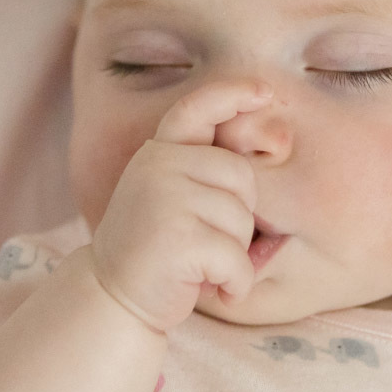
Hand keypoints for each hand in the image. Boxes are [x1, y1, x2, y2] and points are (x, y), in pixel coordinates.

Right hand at [88, 80, 271, 333]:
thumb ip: (207, 170)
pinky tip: (213, 289)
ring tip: (201, 265)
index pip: (197, 108)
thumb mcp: (175, 196)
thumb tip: (278, 140)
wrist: (112, 299)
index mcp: (160, 152)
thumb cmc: (159, 249)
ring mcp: (166, 198)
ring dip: (234, 255)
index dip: (233, 94)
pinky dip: (235, 284)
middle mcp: (159, 165)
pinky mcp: (179, 238)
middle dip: (239, 217)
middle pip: (243, 176)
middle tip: (206, 243)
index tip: (265, 92)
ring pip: (243, 221)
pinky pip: (238, 260)